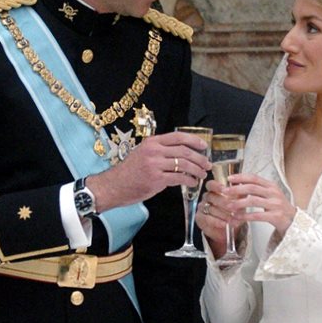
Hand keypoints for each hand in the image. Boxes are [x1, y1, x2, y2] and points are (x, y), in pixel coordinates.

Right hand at [87, 131, 210, 211]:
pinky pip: (178, 178)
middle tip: (207, 164)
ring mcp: (155, 165)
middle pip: (184, 151)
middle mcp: (154, 151)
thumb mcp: (143, 153)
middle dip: (199, 158)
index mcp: (152, 142)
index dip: (194, 140)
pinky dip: (189, 180)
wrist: (114, 185)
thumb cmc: (130, 172)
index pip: (178, 137)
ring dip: (197, 170)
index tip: (204, 146)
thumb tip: (182, 154)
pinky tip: (192, 182)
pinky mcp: (156, 179)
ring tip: (202, 174)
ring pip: (184, 165)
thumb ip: (160, 151)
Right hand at [195, 180, 236, 256]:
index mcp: (214, 190)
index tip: (224, 189)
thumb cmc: (233, 211)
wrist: (228, 227)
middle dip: (224, 203)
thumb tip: (246, 188)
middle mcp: (207, 197)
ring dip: (224, 214)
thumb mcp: (239, 201)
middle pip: (211, 197)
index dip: (217, 186)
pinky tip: (225, 224)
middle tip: (234, 208)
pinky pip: (208, 219)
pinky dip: (218, 222)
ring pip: (211, 208)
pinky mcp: (200, 218)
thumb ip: (240, 194)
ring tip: (234, 219)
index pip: (211, 184)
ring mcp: (202, 207)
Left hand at [223, 173, 295, 237]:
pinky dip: (246, 216)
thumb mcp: (270, 195)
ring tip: (229, 206)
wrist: (294, 222)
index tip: (229, 178)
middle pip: (252, 188)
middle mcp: (274, 193)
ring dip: (238, 203)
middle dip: (236, 189)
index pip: (254, 178)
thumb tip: (238, 185)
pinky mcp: (276, 216)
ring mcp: (276, 204)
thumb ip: (257, 190)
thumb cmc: (279, 208)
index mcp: (271, 186)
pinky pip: (257, 215)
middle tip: (225, 192)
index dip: (241, 177)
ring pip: (253, 201)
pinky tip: (238, 217)